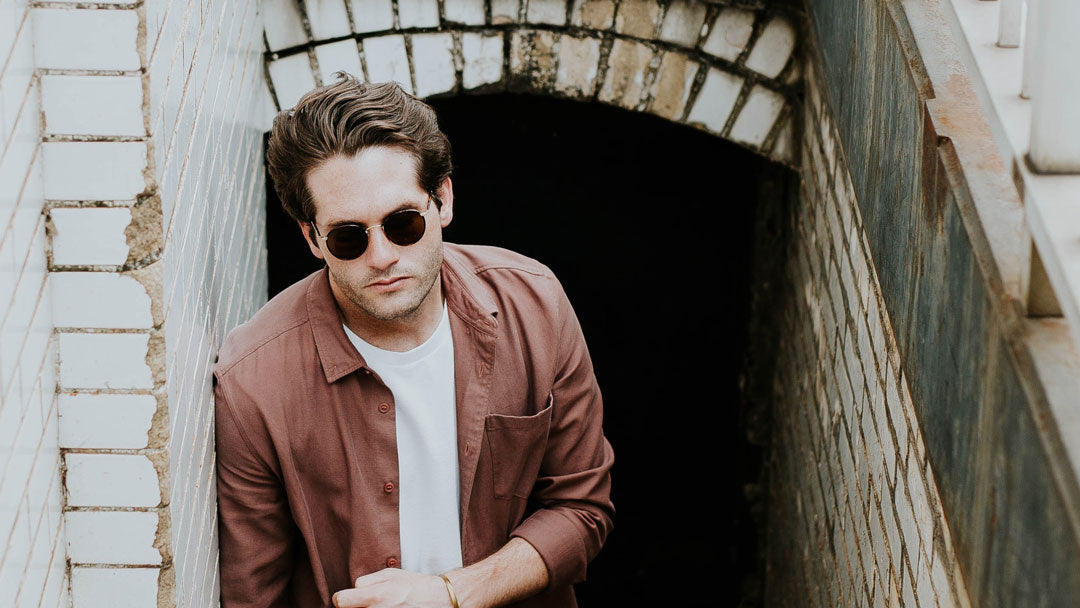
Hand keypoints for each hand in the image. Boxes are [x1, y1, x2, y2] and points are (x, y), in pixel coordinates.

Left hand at [332, 568, 451, 607]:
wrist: (435, 599)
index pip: (340, 601)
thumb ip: (366, 581)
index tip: (347, 597)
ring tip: (380, 604)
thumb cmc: (413, 585)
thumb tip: (352, 589)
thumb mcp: (390, 574)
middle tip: (366, 600)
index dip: (342, 597)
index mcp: (375, 596)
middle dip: (355, 605)